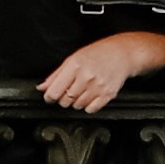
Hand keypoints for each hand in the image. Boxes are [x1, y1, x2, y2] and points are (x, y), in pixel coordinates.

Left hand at [38, 29, 164, 112]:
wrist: (122, 54)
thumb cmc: (98, 54)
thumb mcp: (73, 58)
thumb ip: (56, 75)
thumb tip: (42, 88)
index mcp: (75, 65)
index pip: (55, 91)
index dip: (49, 96)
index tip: (50, 97)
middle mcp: (86, 76)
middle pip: (65, 100)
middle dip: (63, 98)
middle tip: (68, 91)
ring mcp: (98, 87)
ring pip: (77, 106)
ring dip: (75, 102)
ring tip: (81, 90)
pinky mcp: (108, 95)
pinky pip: (91, 109)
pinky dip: (87, 106)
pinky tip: (90, 95)